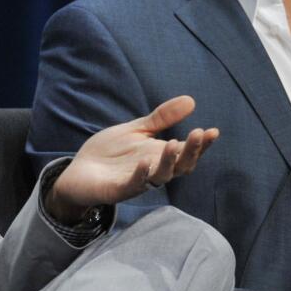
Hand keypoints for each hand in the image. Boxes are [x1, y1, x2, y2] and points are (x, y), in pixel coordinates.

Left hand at [45, 96, 217, 221]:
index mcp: (160, 155)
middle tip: (199, 134)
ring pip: (161, 177)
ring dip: (168, 162)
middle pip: (180, 166)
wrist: (78, 171)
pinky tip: (145, 162)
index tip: (213, 131)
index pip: (186, 151)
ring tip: (172, 144)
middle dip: (191, 151)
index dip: (201, 144)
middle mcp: (154, 170)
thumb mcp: (137, 130)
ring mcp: (137, 181)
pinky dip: (141, 175)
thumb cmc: (109, 153)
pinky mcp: (118, 190)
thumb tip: (191, 100)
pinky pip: (134, 185)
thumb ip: (161, 118)